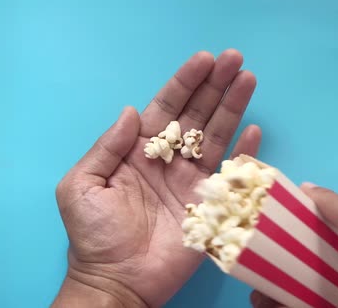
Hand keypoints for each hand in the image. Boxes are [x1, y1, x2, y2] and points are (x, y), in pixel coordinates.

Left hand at [53, 49, 260, 306]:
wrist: (117, 279)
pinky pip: (231, 172)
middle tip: (234, 58)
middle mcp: (171, 158)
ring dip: (234, 106)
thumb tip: (132, 112)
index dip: (185, 82)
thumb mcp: (83, 185)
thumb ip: (107, 147)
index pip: (167, 107)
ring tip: (248, 79)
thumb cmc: (95, 234)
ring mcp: (193, 179)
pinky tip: (254, 129)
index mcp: (140, 149)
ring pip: (218, 135)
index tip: (204, 59)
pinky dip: (245, 151)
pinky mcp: (211, 202)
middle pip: (199, 114)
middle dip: (216, 85)